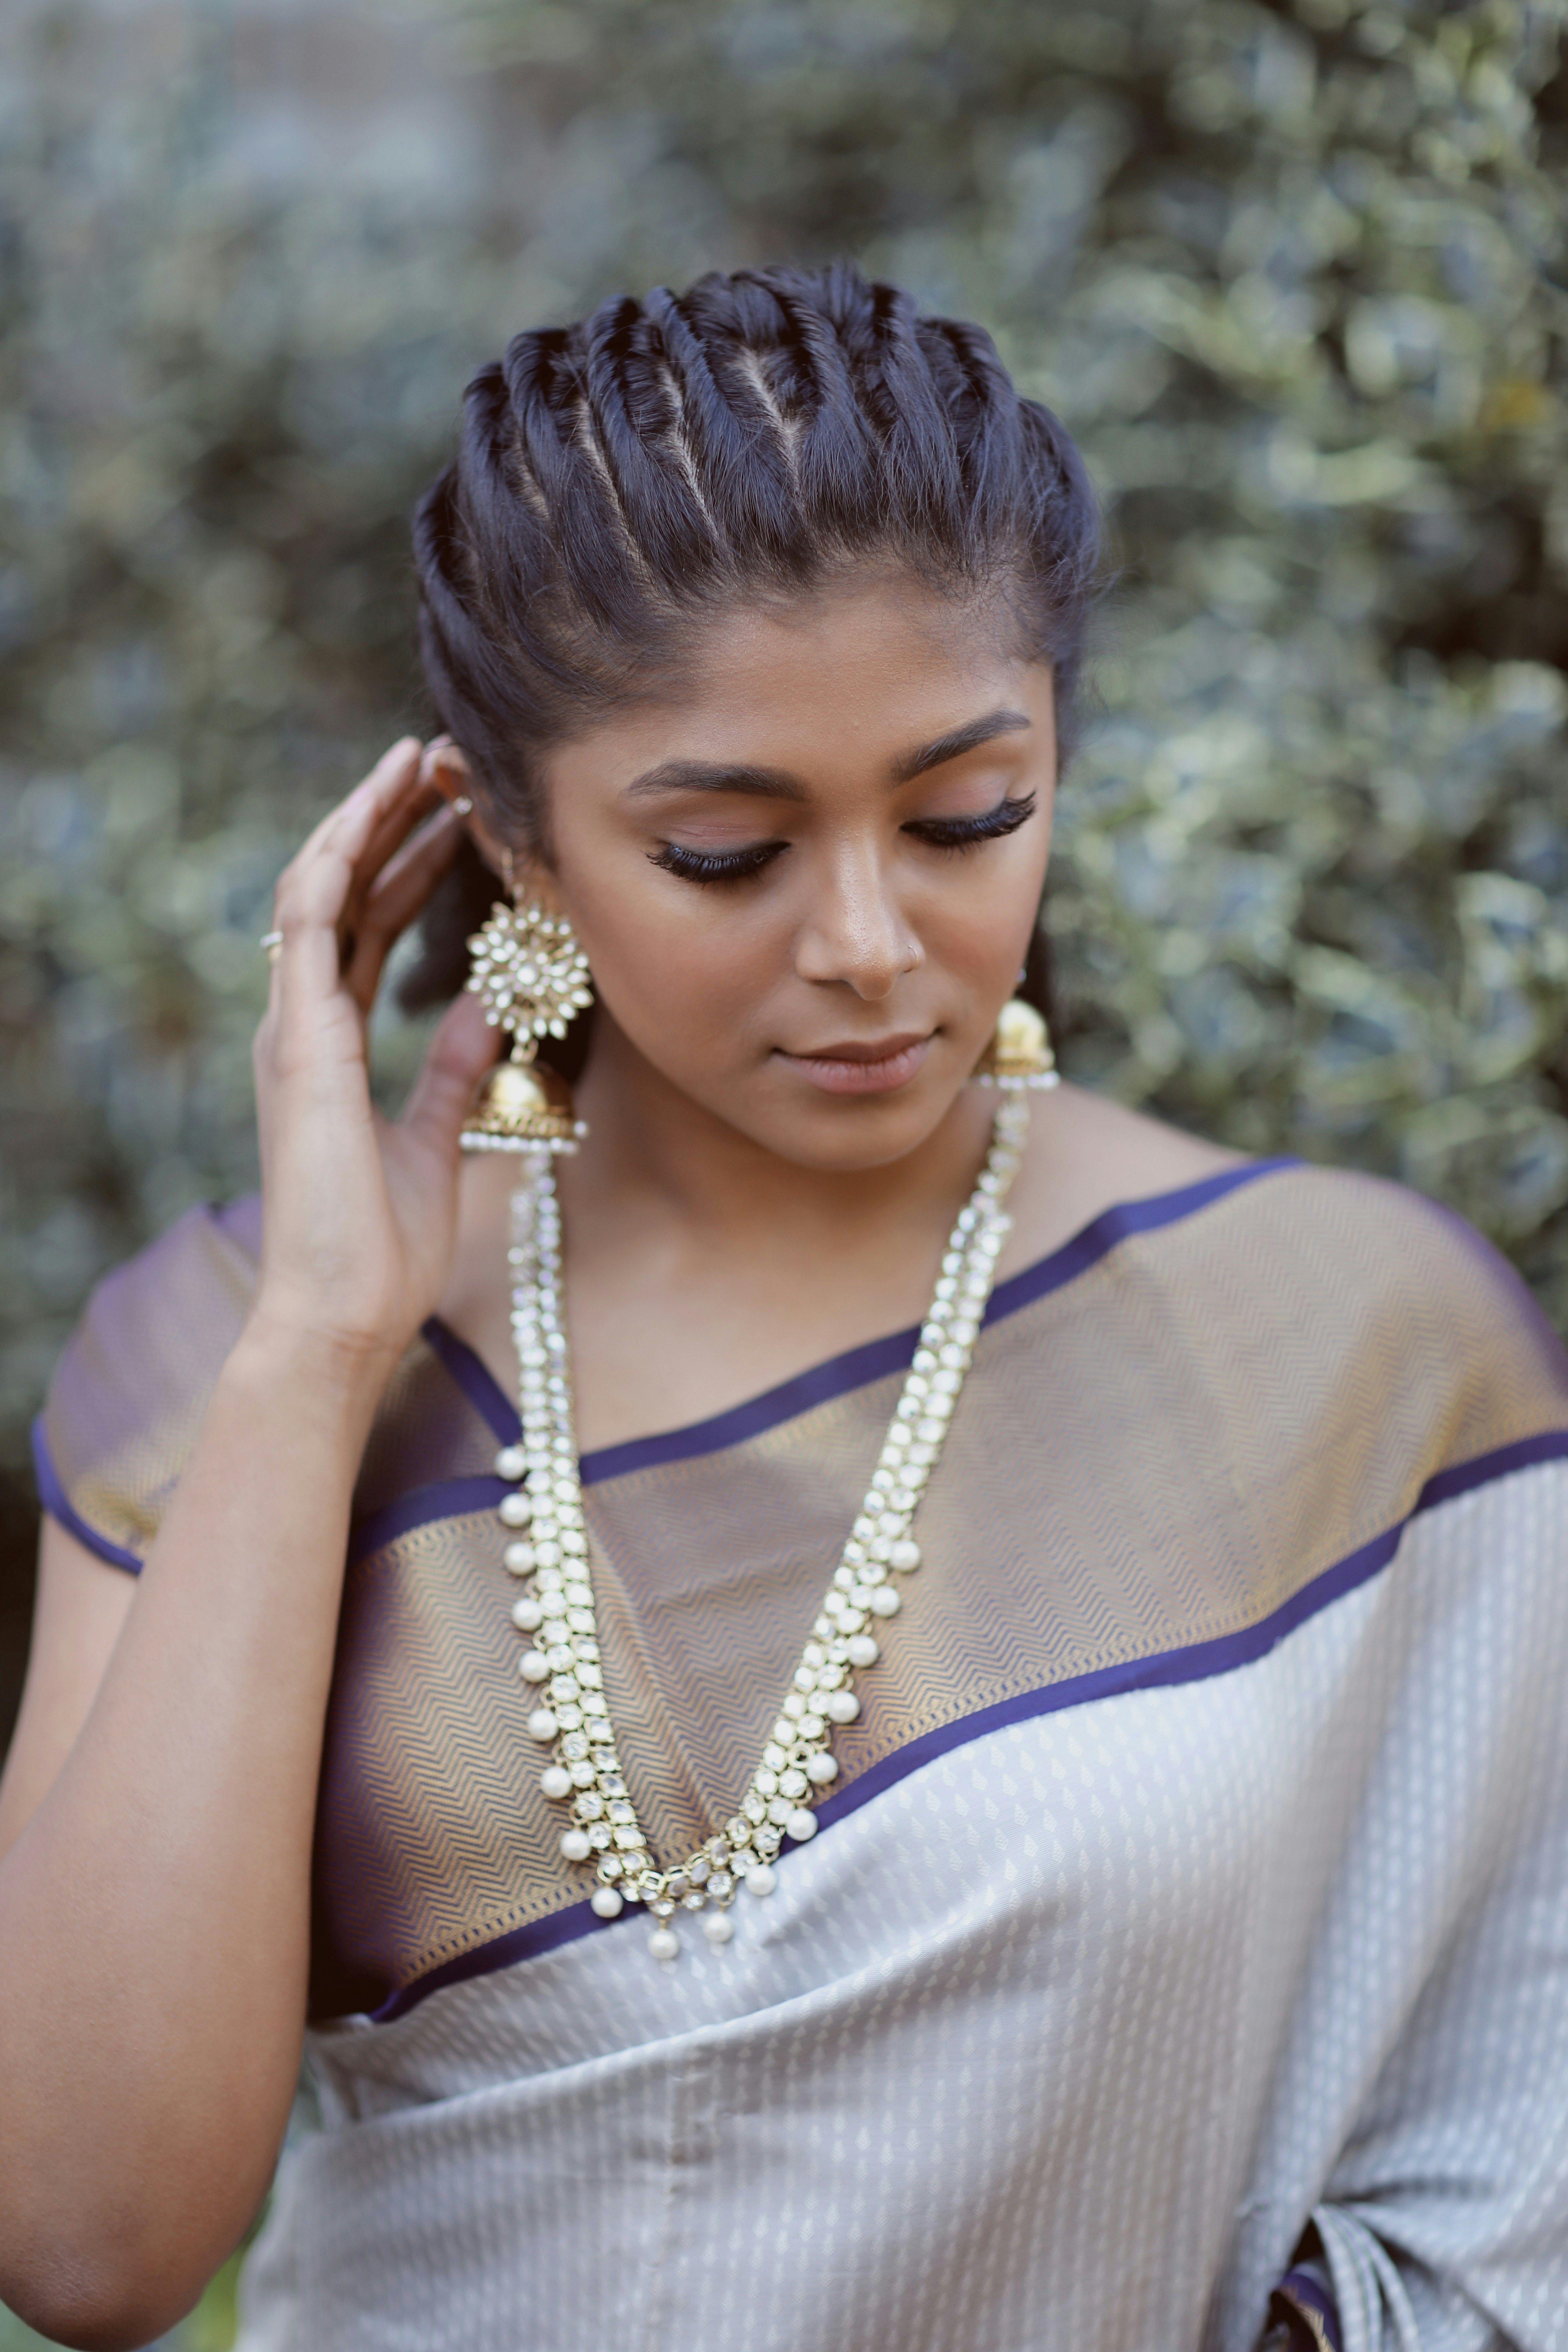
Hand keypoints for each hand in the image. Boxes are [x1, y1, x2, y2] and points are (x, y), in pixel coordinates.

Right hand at [249, 737, 497, 1365]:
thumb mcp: (439, 1138)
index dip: (404, 868)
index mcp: (329, 1047)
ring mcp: (292, 1029)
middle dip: (387, 823)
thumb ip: (455, 1069)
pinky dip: (341, 858)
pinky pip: (310, 922)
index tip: (452, 817)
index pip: (364, 931)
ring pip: (320, 888)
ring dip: (364, 820)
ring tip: (412, 759)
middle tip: (438, 762)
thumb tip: (493, 1006)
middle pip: (342, 895)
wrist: (344, 1314)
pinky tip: (377, 812)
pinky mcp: (298, 1040)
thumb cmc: (384, 1250)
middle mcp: (302, 1026)